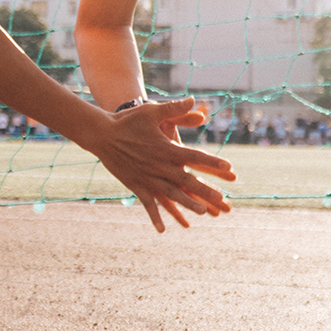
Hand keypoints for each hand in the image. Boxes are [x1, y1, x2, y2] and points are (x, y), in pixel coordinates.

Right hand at [86, 98, 235, 232]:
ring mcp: (147, 178)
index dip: (213, 162)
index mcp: (166, 149)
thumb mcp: (152, 111)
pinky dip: (155, 217)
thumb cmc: (128, 121)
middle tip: (222, 200)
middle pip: (187, 181)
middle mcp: (159, 166)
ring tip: (201, 212)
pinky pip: (148, 204)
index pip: (195, 156)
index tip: (229, 168)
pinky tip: (162, 230)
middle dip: (206, 191)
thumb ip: (175, 109)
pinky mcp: (135, 185)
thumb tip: (194, 100)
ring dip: (187, 204)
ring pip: (171, 195)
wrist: (101, 134)